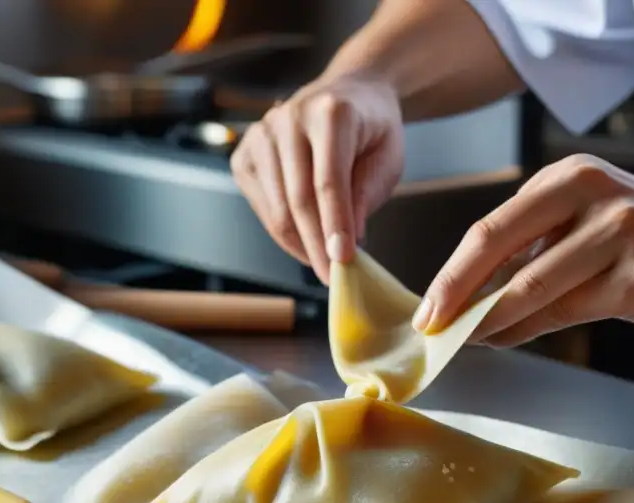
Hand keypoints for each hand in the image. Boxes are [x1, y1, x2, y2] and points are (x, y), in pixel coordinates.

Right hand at [230, 75, 404, 283]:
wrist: (348, 96)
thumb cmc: (371, 131)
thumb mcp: (388, 158)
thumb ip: (367, 193)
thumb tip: (345, 240)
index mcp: (330, 112)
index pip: (328, 180)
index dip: (335, 224)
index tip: (343, 260)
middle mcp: (288, 118)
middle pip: (298, 198)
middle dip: (316, 245)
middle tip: (333, 276)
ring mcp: (260, 135)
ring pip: (276, 209)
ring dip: (300, 245)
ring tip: (324, 261)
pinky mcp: (245, 155)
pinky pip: (262, 208)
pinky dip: (283, 233)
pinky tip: (305, 240)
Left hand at [413, 155, 633, 346]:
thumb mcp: (596, 228)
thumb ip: (539, 253)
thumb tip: (475, 298)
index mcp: (572, 176)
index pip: (493, 224)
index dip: (453, 269)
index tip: (428, 304)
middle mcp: (592, 192)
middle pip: (498, 243)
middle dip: (455, 291)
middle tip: (430, 327)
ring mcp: (617, 230)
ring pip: (530, 284)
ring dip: (488, 319)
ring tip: (464, 341)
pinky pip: (565, 309)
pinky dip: (528, 329)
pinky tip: (507, 341)